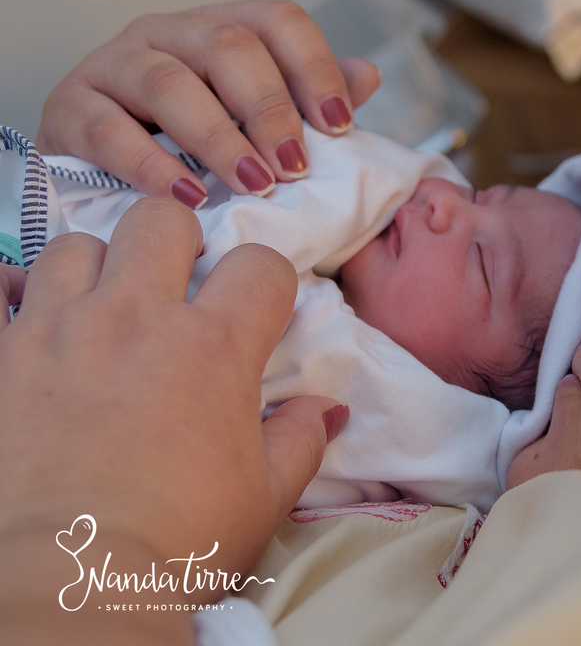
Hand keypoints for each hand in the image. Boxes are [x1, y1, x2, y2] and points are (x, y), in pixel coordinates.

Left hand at [0, 198, 345, 642]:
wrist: (68, 580)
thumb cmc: (181, 540)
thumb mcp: (265, 496)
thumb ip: (301, 440)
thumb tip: (328, 409)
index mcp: (213, 346)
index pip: (260, 265)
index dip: (268, 282)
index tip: (260, 310)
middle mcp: (136, 318)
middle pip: (160, 222)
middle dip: (178, 243)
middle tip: (176, 288)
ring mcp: (58, 331)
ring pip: (75, 246)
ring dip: (95, 268)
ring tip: (100, 309)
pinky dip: (15, 302)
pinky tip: (31, 329)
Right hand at [37, 0, 382, 206]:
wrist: (102, 174)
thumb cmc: (195, 146)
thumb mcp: (256, 124)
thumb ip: (308, 100)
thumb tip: (367, 75)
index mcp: (222, 28)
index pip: (278, 20)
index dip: (315, 68)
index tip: (340, 125)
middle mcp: (168, 32)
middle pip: (227, 46)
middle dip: (269, 109)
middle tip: (295, 167)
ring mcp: (114, 64)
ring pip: (169, 82)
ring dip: (219, 138)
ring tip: (253, 185)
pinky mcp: (71, 107)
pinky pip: (111, 130)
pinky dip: (153, 166)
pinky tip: (188, 199)